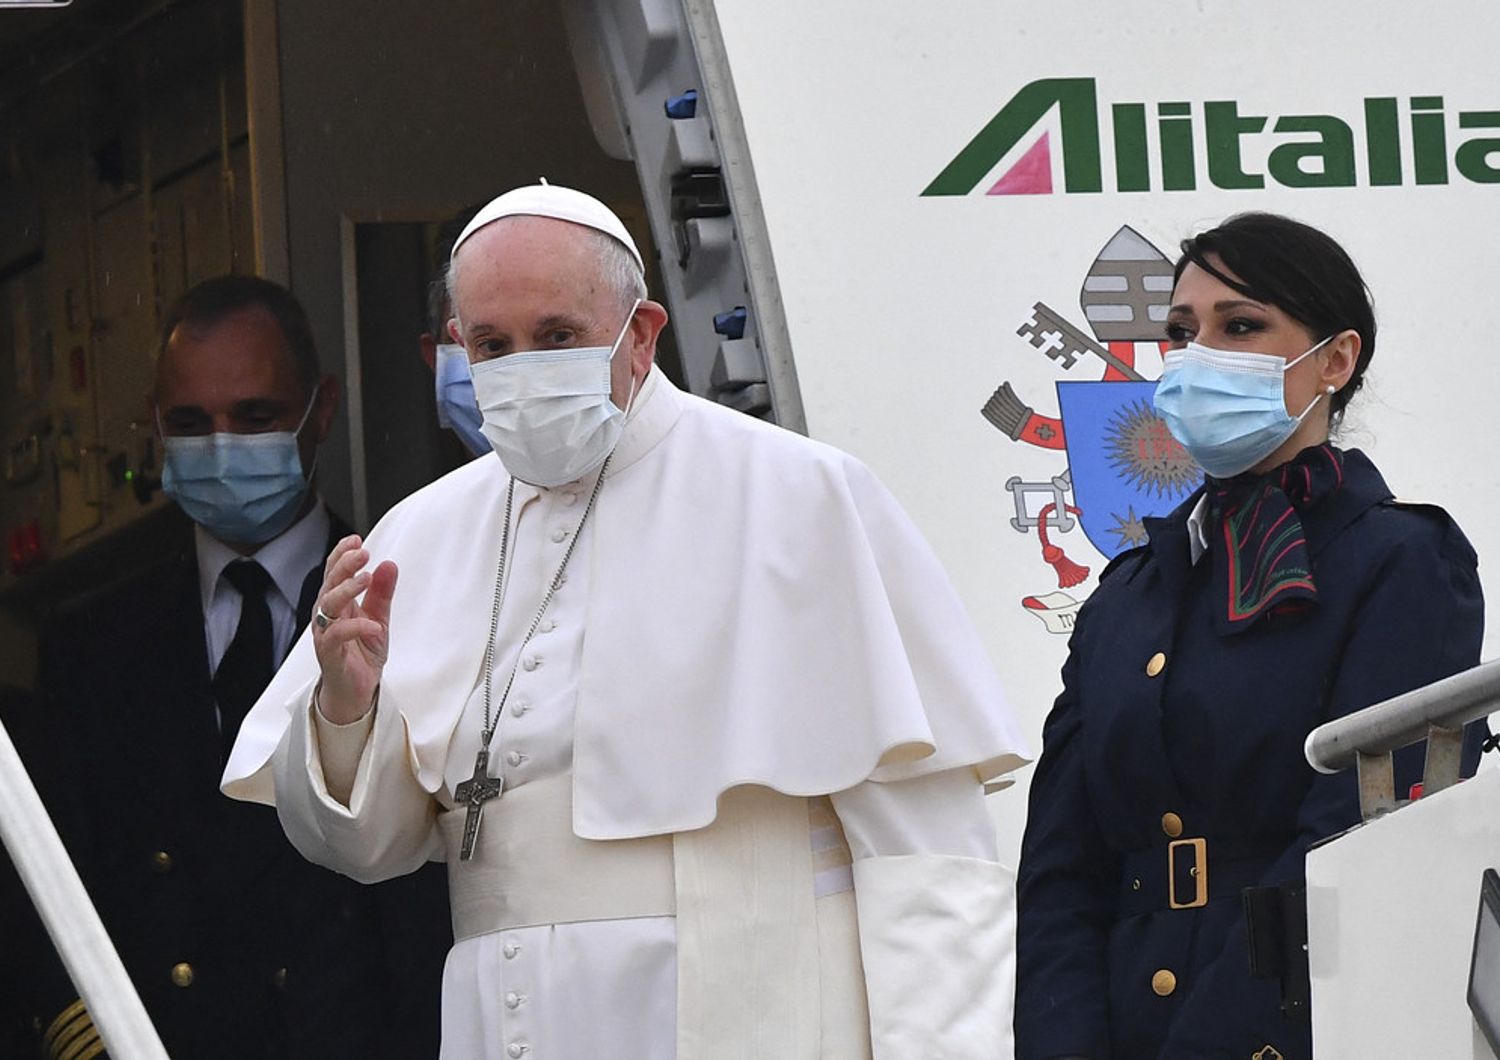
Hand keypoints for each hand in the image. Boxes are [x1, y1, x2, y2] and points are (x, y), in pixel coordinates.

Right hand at [311, 534, 397, 723]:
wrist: (357, 690)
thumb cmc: (362, 652)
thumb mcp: (378, 618)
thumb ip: (382, 593)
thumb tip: (389, 564)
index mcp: (336, 603)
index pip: (333, 572)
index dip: (341, 554)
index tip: (356, 539)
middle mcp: (326, 615)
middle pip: (329, 583)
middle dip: (344, 565)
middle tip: (363, 552)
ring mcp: (325, 634)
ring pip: (327, 605)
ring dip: (347, 589)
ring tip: (366, 579)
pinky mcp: (329, 653)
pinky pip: (337, 636)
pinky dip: (356, 627)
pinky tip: (374, 625)